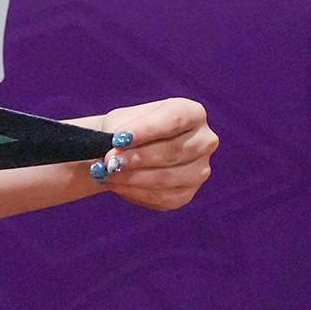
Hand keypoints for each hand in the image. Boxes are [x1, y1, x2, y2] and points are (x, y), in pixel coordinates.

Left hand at [91, 97, 216, 210]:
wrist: (121, 150)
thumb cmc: (123, 129)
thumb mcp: (118, 122)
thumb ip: (118, 134)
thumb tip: (114, 157)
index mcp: (191, 112)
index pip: (175, 119)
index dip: (147, 129)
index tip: (118, 138)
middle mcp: (204, 140)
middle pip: (174, 151)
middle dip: (137, 158)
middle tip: (109, 162)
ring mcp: (199, 169)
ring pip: (167, 177)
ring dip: (132, 177)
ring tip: (106, 173)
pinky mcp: (186, 193)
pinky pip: (162, 197)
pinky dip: (134, 191)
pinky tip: (116, 184)